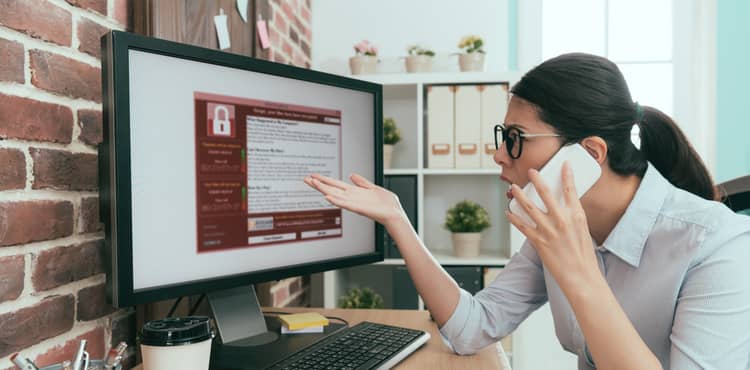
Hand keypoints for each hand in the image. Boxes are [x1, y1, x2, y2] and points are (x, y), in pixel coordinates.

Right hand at [304, 173, 404, 226]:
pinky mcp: (360, 208)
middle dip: (319, 184)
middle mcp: (352, 197)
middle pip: (332, 189)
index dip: (324, 179)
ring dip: (324, 189)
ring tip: (314, 184)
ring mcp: (355, 203)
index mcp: (355, 192)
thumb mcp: (372, 187)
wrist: (394, 214)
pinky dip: (337, 201)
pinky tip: (328, 197)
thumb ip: (361, 182)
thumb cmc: (386, 203)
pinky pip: (346, 204)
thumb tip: (352, 175)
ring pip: (336, 195)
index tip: (313, 175)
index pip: (336, 184)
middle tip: (306, 179)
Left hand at [505, 162, 600, 288]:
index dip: (567, 174)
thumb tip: (563, 208)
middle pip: (546, 193)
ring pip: (529, 207)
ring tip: (514, 188)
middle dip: (537, 180)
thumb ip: (572, 217)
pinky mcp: (538, 241)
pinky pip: (522, 226)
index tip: (563, 164)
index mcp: (576, 216)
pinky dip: (514, 217)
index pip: (571, 189)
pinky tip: (509, 212)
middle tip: (531, 171)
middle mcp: (562, 220)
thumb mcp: (583, 230)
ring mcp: (548, 230)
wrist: (581, 276)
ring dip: (519, 195)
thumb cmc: (583, 255)